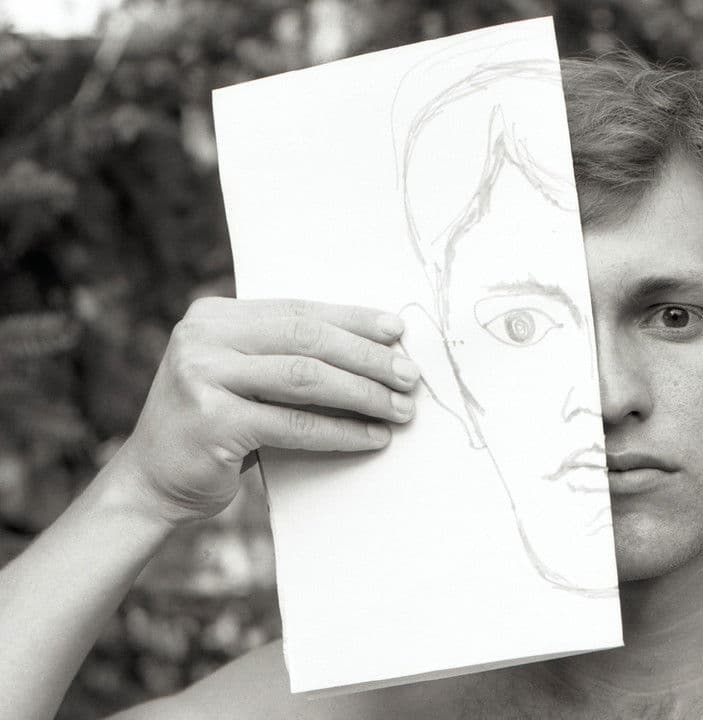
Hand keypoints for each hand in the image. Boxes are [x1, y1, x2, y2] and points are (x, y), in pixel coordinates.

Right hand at [111, 298, 420, 525]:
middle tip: (409, 375)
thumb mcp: (246, 376)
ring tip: (400, 408)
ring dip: (363, 394)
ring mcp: (202, 377)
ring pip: (306, 378)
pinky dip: (341, 431)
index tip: (397, 331)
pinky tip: (372, 437)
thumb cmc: (217, 425)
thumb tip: (378, 347)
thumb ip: (289, 354)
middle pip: (307, 339)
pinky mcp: (212, 422)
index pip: (299, 310)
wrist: (153, 481)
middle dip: (367, 357)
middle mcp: (203, 338)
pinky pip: (294, 424)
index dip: (353, 319)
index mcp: (215, 315)